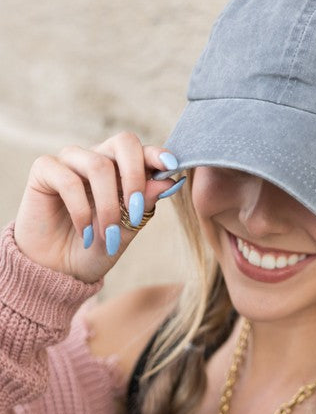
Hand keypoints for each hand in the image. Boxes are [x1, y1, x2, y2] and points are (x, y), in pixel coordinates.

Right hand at [14, 132, 184, 283]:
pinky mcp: (44, 170)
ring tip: (108, 234)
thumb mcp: (127, 229)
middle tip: (136, 209)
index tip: (172, 167)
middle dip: (135, 176)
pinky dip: (80, 210)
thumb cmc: (97, 248)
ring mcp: (70, 161)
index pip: (143, 150)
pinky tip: (85, 234)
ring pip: (98, 165)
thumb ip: (145, 204)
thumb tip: (169, 180)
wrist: (61, 271)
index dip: (158, 155)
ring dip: (108, 205)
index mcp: (122, 169)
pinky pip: (68, 180)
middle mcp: (98, 158)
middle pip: (124, 142)